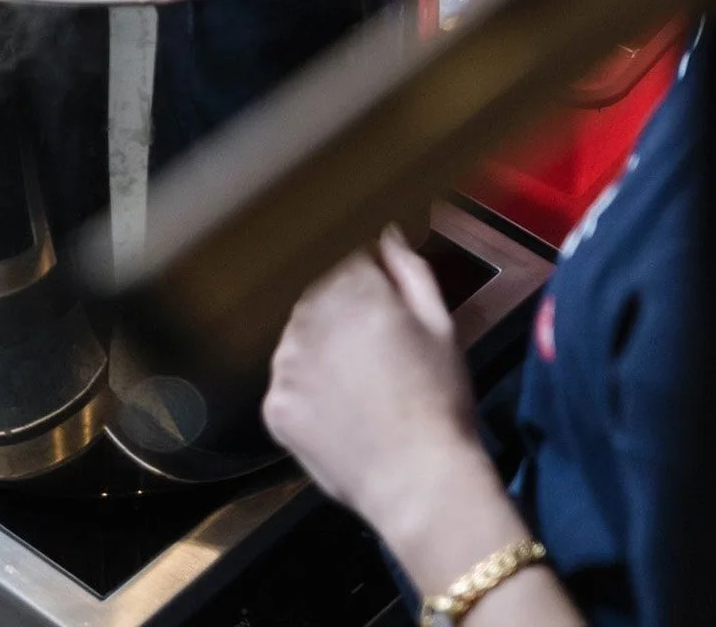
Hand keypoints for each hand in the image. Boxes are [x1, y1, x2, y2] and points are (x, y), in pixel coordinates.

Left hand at [262, 228, 484, 531]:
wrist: (421, 483)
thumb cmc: (440, 400)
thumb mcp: (440, 322)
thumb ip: (408, 268)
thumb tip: (386, 232)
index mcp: (352, 287)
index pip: (342, 255)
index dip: (362, 273)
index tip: (376, 292)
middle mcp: (309, 316)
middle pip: (316, 294)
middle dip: (339, 309)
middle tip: (374, 351)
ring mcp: (285, 363)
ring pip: (297, 337)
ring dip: (319, 346)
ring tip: (358, 385)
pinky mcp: (274, 405)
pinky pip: (286, 383)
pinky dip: (306, 390)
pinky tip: (339, 410)